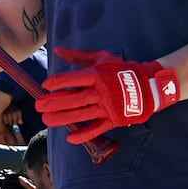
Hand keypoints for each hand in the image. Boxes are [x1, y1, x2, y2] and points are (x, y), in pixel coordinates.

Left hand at [36, 47, 179, 143]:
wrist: (148, 85)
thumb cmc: (120, 69)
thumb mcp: (101, 58)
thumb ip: (78, 55)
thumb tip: (57, 50)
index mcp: (97, 75)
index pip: (74, 78)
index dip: (59, 82)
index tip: (45, 85)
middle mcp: (101, 92)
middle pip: (74, 99)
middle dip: (54, 103)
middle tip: (39, 106)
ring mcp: (107, 107)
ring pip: (81, 115)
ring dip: (62, 119)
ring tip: (46, 120)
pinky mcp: (113, 119)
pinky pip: (97, 129)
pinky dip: (84, 134)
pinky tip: (70, 138)